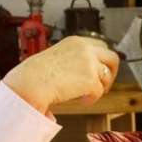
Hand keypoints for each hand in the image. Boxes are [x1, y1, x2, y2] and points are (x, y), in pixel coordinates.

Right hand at [1, 36, 120, 115]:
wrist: (30, 82)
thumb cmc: (34, 74)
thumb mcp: (55, 57)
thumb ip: (71, 60)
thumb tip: (81, 72)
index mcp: (75, 42)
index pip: (100, 46)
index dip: (101, 61)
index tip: (98, 71)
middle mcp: (85, 49)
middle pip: (112, 58)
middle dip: (111, 73)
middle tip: (104, 85)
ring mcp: (89, 63)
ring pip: (106, 77)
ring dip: (98, 88)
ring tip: (84, 95)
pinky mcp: (90, 79)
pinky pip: (98, 92)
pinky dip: (90, 99)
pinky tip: (80, 100)